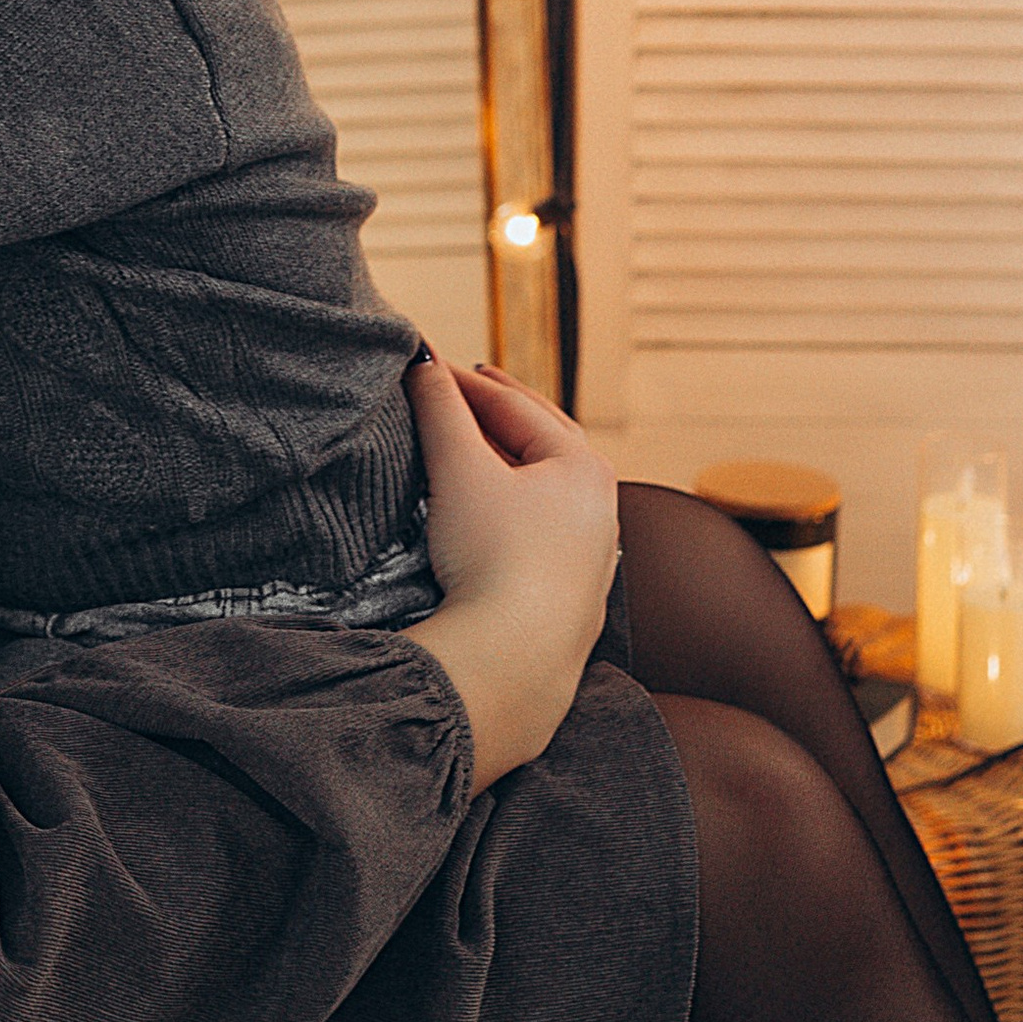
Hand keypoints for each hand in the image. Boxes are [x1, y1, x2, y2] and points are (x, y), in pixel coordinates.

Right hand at [399, 358, 619, 788]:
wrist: (514, 662)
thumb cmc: (494, 558)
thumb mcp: (459, 470)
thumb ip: (440, 409)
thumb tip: (422, 360)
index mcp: (583, 466)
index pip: (515, 406)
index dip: (464, 382)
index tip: (425, 365)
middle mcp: (600, 506)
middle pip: (547, 440)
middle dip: (505, 410)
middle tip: (472, 383)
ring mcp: (592, 555)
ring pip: (551, 488)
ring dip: (517, 458)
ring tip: (486, 441)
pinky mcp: (574, 596)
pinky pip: (548, 530)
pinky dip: (523, 506)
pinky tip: (509, 513)